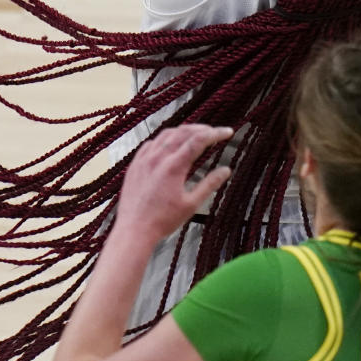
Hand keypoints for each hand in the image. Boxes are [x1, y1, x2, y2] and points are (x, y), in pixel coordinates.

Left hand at [114, 124, 232, 243]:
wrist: (133, 231)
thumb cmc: (162, 221)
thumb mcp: (191, 205)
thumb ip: (209, 184)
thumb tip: (225, 171)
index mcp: (174, 166)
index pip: (199, 140)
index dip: (215, 133)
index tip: (227, 132)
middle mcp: (158, 158)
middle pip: (183, 132)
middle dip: (201, 129)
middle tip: (213, 132)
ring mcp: (144, 160)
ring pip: (166, 134)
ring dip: (183, 131)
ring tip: (194, 134)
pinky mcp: (135, 165)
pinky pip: (150, 143)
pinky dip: (164, 139)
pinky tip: (168, 145)